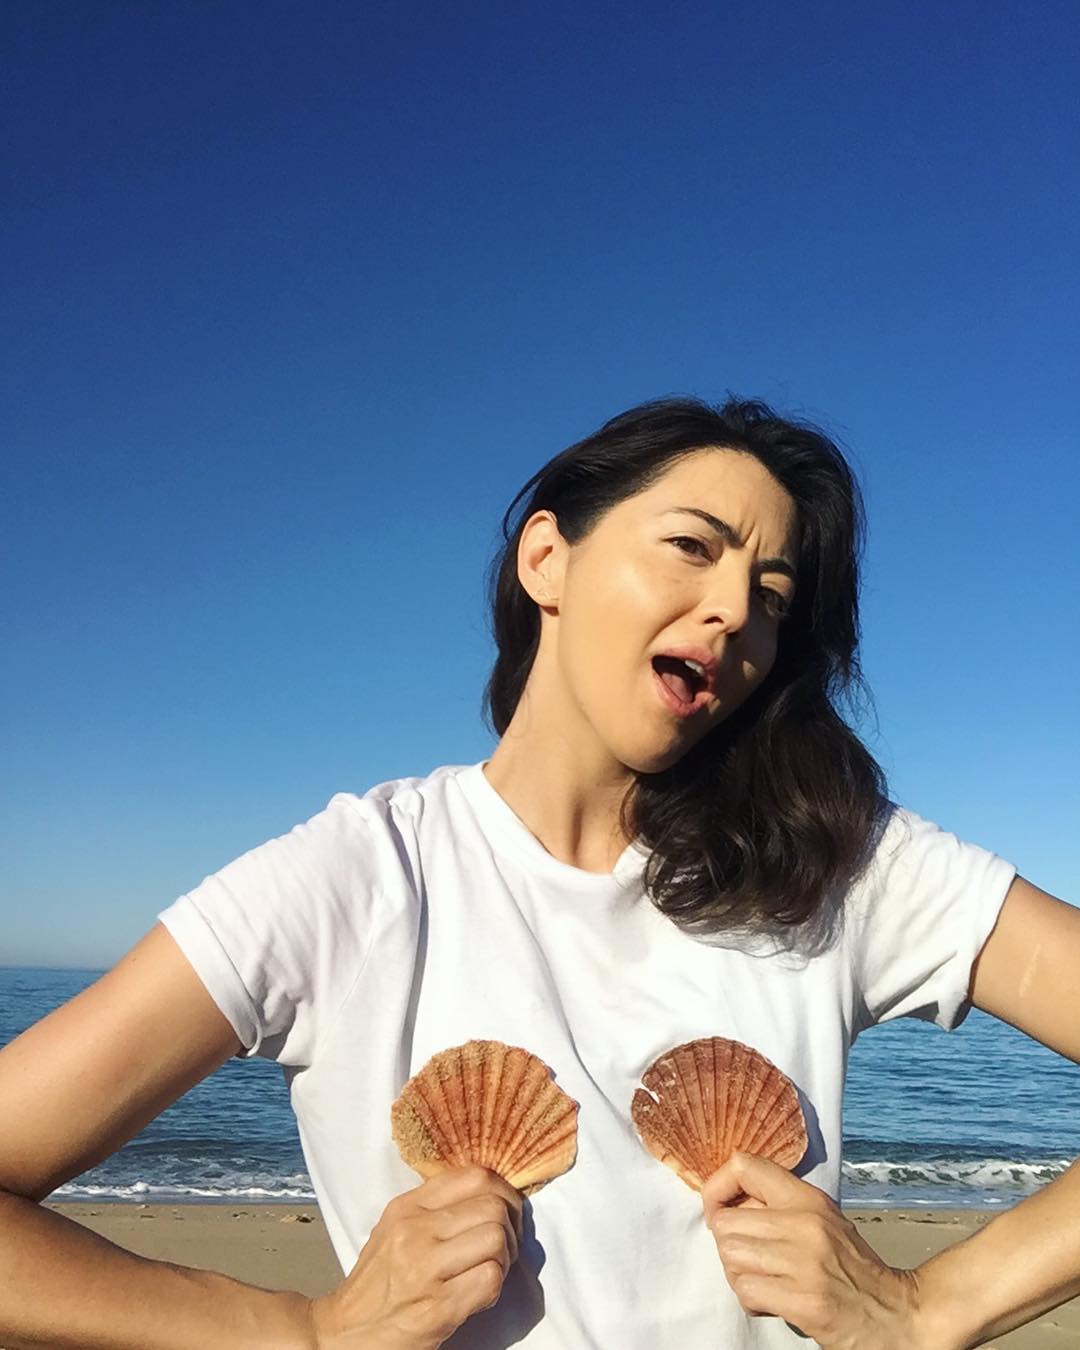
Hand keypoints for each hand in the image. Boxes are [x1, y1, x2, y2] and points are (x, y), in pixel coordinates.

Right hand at [308, 1166, 523, 1348]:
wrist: (347, 1332)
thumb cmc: (377, 1282)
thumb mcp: (395, 1227)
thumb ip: (435, 1206)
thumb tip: (488, 1193)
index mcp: (407, 1207)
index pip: (474, 1176)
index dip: (503, 1191)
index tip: (506, 1209)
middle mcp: (415, 1232)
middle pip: (493, 1207)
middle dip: (510, 1227)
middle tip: (505, 1245)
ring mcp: (425, 1270)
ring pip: (496, 1239)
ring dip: (505, 1258)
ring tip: (490, 1269)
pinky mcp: (438, 1308)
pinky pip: (490, 1280)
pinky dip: (495, 1287)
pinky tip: (479, 1293)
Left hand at [702, 1153, 922, 1348]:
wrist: (895, 1313)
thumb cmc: (851, 1267)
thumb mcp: (821, 1220)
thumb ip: (778, 1207)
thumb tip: (725, 1202)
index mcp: (808, 1198)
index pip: (743, 1165)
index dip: (718, 1188)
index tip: (720, 1212)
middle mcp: (805, 1224)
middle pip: (725, 1222)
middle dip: (728, 1245)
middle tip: (748, 1258)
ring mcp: (805, 1263)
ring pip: (730, 1257)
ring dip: (738, 1274)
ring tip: (762, 1280)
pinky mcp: (805, 1301)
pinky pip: (746, 1291)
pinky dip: (750, 1300)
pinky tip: (771, 1301)